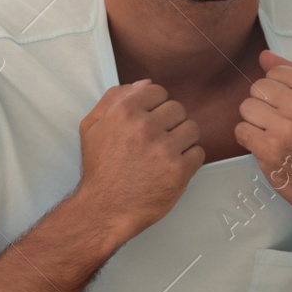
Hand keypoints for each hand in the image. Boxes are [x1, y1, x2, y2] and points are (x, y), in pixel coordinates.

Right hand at [78, 80, 203, 237]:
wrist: (105, 208)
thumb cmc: (99, 168)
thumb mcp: (92, 126)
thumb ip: (114, 98)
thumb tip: (145, 84)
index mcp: (124, 111)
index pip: (158, 91)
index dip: (157, 106)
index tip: (151, 121)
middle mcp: (145, 126)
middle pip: (178, 109)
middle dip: (171, 123)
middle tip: (159, 140)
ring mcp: (164, 149)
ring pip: (192, 128)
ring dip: (183, 140)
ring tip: (168, 153)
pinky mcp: (179, 170)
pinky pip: (199, 152)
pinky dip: (190, 160)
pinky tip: (174, 167)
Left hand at [236, 50, 291, 209]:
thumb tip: (264, 55)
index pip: (275, 72)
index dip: (276, 90)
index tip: (288, 107)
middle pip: (258, 88)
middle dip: (262, 104)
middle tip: (277, 122)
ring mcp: (286, 129)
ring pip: (246, 108)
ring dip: (253, 122)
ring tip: (270, 133)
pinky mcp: (269, 150)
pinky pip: (241, 130)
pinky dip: (248, 139)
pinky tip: (264, 146)